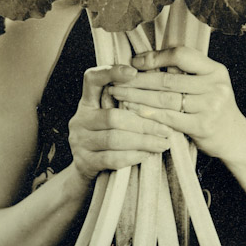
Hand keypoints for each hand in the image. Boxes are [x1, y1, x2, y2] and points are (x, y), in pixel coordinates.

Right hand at [69, 65, 171, 180]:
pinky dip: (133, 156)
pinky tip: (147, 154)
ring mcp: (80, 142)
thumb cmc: (109, 137)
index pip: (92, 79)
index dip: (110, 72)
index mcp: (87, 102)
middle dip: (143, 124)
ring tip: (163, 143)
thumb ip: (127, 103)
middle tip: (166, 130)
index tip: (134, 72)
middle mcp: (80, 119)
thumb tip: (160, 90)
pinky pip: (112, 158)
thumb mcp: (111, 117)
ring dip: (143, 141)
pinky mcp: (85, 162)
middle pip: (112, 117)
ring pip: (114, 139)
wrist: (88, 173)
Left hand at [107, 47, 243, 159]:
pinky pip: (170, 118)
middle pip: (168, 79)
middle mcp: (215, 85)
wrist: (235, 138)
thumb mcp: (208, 84)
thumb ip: (185, 72)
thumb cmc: (213, 108)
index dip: (155, 58)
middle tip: (117, 81)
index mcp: (215, 69)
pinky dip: (149, 114)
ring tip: (119, 95)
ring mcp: (211, 106)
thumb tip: (145, 60)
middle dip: (138, 80)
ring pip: (165, 99)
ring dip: (138, 97)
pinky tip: (134, 112)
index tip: (134, 63)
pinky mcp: (203, 126)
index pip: (181, 55)